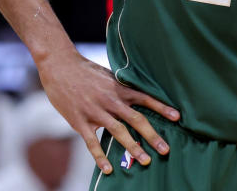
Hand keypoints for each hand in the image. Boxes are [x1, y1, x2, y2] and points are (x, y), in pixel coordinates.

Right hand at [36, 50, 179, 174]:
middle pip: (136, 120)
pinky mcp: (80, 122)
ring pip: (118, 132)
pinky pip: (92, 143)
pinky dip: (100, 157)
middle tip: (165, 149)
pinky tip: (109, 169)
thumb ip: (122, 87)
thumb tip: (138, 95)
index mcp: (119, 88)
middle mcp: (110, 101)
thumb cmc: (86, 71)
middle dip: (152, 135)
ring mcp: (95, 112)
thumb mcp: (108, 75)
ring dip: (133, 148)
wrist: (60, 66)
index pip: (146, 98)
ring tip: (146, 160)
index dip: (162, 108)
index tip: (177, 117)